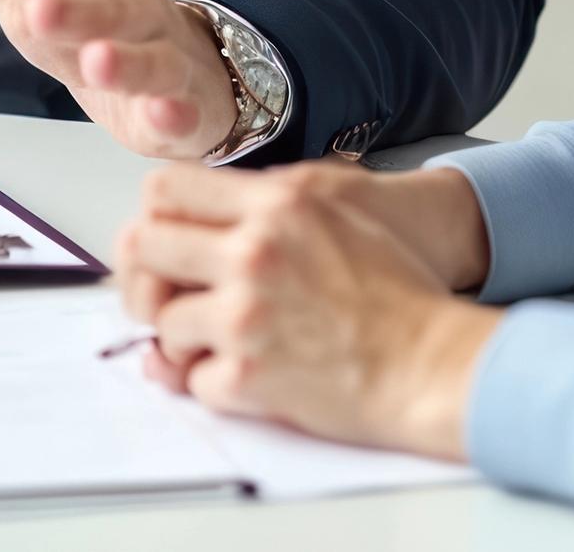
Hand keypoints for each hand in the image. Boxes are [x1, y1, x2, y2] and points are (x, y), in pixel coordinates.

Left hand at [0, 0, 236, 159]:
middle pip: (113, 6)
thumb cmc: (85, 14)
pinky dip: (174, 114)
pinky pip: (183, 114)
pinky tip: (162, 114)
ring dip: (126, 62)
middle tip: (38, 13)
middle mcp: (137, 7)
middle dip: (79, 9)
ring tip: (95, 64)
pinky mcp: (182, 111)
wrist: (175, 66)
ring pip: (151, 59)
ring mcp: (165, 58)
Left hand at [112, 162, 500, 458]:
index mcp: (276, 205)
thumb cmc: (399, 292)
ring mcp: (247, 316)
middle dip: (147, 278)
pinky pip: (193, 381)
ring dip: (184, 339)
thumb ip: (268, 200)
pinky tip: (250, 377)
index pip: (165, 189)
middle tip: (167, 298)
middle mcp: (254, 253)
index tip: (166, 241)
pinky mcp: (249, 376)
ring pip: (162, 322)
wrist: (432, 363)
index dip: (154, 216)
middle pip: (140, 248)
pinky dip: (215, 385)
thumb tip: (207, 209)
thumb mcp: (338, 208)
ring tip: (221, 344)